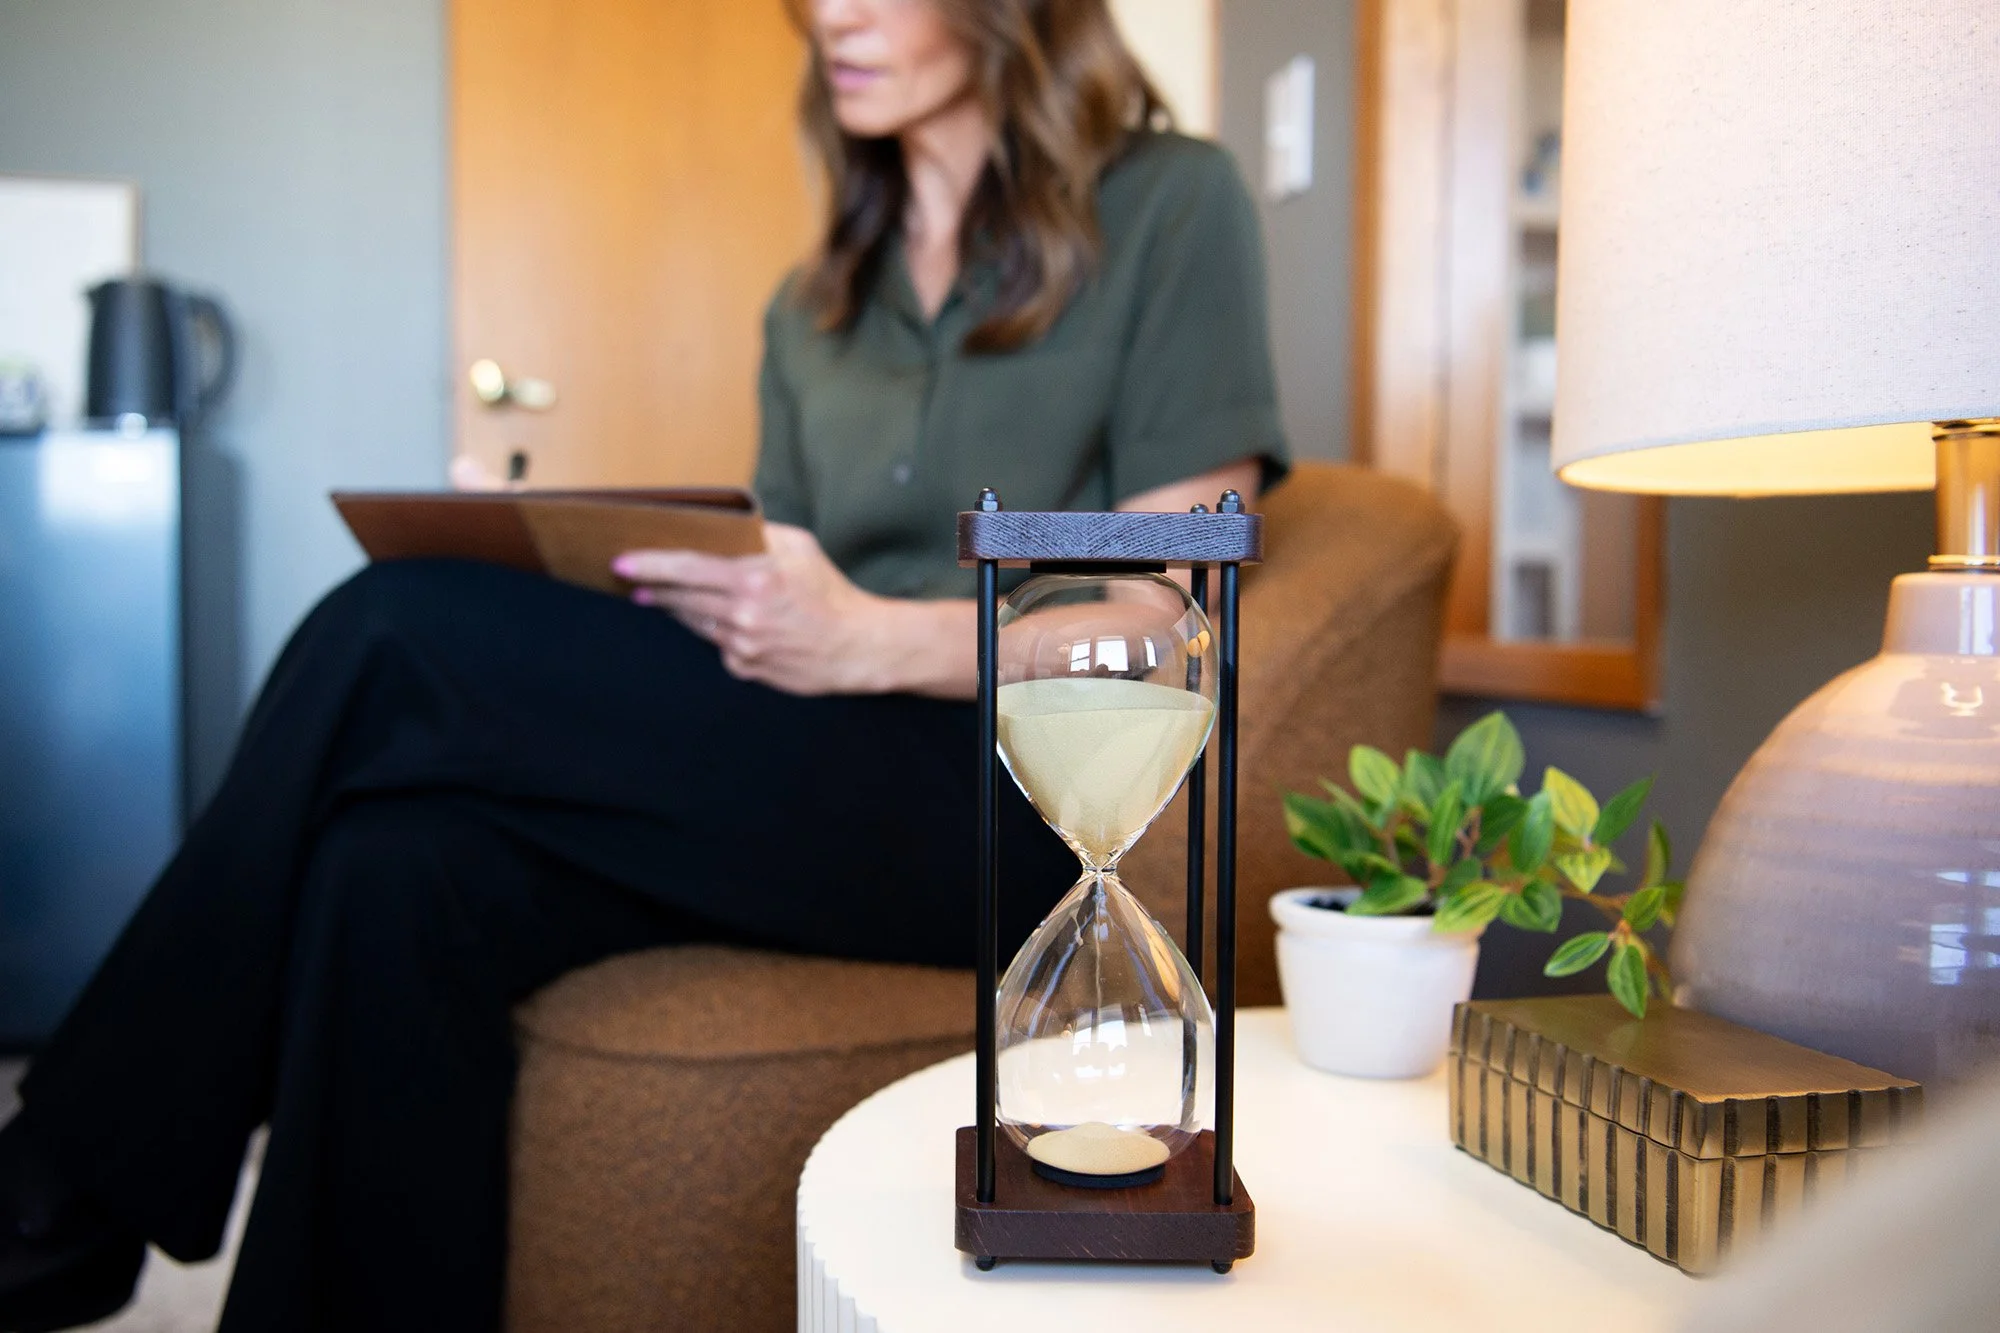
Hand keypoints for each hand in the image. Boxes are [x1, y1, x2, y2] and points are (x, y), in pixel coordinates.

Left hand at [614, 523, 888, 694]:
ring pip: (696, 622)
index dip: (649, 566)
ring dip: (680, 609)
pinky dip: (719, 632)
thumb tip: (725, 527)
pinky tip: (732, 625)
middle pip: (681, 599)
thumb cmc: (831, 594)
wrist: (857, 647)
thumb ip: (760, 534)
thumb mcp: (801, 547)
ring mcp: (742, 646)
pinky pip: (719, 645)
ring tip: (665, 598)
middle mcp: (743, 615)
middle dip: (653, 589)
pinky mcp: (745, 668)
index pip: (687, 569)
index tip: (622, 563)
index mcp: (754, 580)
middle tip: (632, 582)